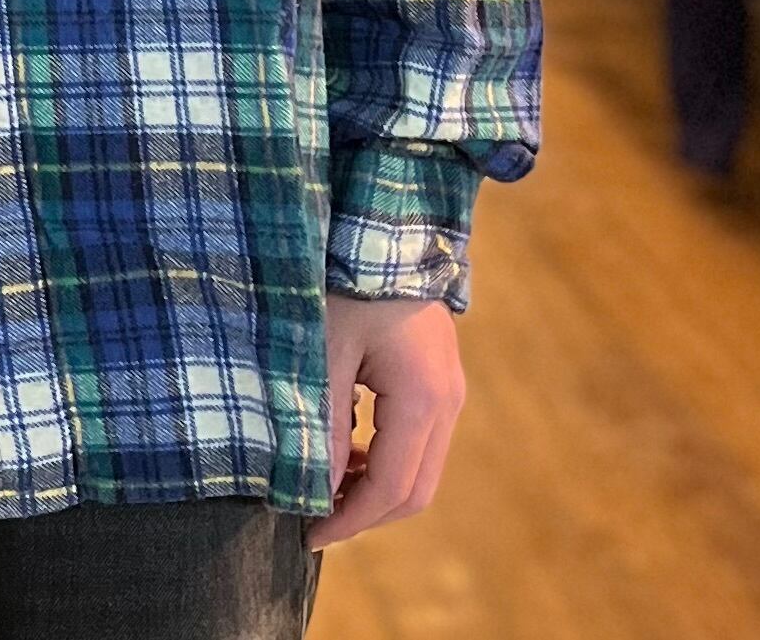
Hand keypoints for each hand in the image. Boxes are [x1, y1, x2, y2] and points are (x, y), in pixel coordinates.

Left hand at [308, 293, 465, 551]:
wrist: (386, 227)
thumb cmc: (349, 283)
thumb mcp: (326, 350)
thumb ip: (326, 421)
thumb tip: (317, 487)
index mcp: (421, 399)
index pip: (392, 488)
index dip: (351, 521)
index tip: (309, 533)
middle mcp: (447, 402)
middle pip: (415, 489)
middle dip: (366, 513)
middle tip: (317, 517)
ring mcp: (450, 390)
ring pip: (422, 467)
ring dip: (377, 486)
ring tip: (327, 481)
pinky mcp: (440, 378)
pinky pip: (421, 439)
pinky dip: (387, 457)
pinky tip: (350, 445)